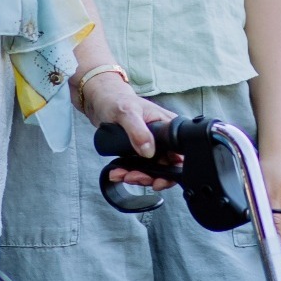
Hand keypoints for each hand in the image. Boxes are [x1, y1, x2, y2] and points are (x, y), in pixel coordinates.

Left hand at [81, 73, 177, 190]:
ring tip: (122, 174)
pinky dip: (127, 173)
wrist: (101, 102)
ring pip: (152, 170)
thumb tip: (148, 151)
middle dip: (151, 177)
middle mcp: (163, 137)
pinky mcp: (139, 151)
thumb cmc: (116, 100)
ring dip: (138, 176)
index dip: (171, 171)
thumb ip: (138, 131)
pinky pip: (138, 168)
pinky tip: (117, 172)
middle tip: (134, 177)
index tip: (157, 179)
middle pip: (167, 167)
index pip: (180, 154)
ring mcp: (152, 145)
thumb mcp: (127, 112)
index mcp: (168, 125)